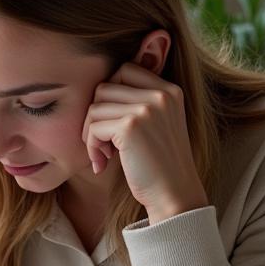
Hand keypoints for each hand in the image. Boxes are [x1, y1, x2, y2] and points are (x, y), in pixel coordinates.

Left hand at [82, 62, 208, 223]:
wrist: (173, 195)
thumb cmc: (159, 166)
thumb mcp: (157, 125)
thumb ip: (139, 103)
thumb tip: (98, 90)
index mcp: (170, 90)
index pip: (125, 70)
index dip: (110, 96)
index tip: (113, 124)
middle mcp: (161, 94)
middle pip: (105, 87)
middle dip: (96, 115)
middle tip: (103, 142)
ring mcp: (147, 109)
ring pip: (95, 106)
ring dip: (91, 133)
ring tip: (104, 154)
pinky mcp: (131, 127)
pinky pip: (94, 127)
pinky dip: (92, 147)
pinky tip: (103, 164)